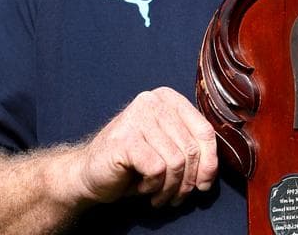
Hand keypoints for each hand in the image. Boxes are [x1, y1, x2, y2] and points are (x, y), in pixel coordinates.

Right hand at [67, 87, 218, 207]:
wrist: (87, 174)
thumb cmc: (133, 164)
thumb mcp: (168, 149)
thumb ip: (191, 149)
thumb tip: (210, 174)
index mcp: (168, 98)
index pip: (205, 130)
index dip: (210, 162)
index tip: (204, 184)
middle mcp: (153, 101)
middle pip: (191, 148)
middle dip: (188, 181)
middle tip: (177, 197)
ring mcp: (137, 117)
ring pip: (176, 161)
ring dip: (171, 188)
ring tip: (159, 196)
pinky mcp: (124, 139)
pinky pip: (157, 169)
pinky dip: (152, 186)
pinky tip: (142, 187)